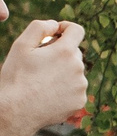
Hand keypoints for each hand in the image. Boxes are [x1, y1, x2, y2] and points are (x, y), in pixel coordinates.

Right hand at [0, 17, 88, 135]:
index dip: (65, 28)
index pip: (76, 30)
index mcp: (65, 52)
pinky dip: (64, 88)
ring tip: (40, 81)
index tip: (55, 33)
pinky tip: (46, 94)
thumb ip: (39, 28)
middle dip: (59, 53)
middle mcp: (78, 68)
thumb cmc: (16, 77)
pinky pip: (75, 89)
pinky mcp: (80, 101)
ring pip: (74, 72)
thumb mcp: (21, 46)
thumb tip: (55, 25)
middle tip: (39, 63)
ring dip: (62, 72)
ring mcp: (81, 86)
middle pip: (74, 52)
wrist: (16, 111)